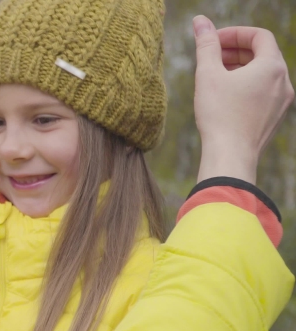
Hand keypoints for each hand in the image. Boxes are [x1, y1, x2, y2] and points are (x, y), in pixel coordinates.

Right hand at [193, 16, 294, 183]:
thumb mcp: (208, 74)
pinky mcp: (274, 118)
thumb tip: (200, 21)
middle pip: (262, 54)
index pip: (259, 36)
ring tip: (214, 77)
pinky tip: (224, 98)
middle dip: (235, 51)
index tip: (213, 40)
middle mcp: (284, 82)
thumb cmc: (219, 115)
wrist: (231, 156)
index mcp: (272, 66)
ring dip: (240, 69)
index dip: (234, 34)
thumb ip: (206, 44)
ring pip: (263, 74)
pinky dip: (246, 86)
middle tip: (210, 56)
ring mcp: (282, 102)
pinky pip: (263, 92)